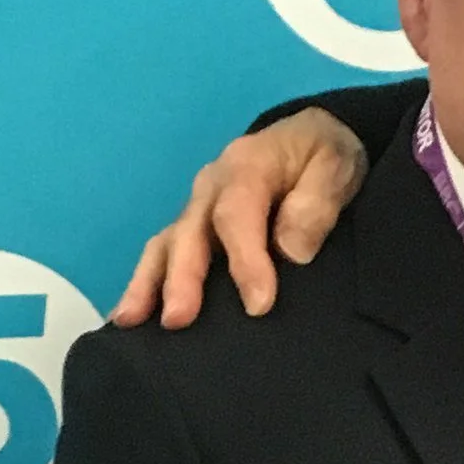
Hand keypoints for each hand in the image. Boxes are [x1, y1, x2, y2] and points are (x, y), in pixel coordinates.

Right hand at [112, 111, 367, 328]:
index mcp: (246, 167)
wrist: (309, 140)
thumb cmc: (322, 158)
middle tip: (178, 319)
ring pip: (165, 245)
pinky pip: (162, 254)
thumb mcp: (334, 167)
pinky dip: (145, 284)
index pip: (237, 215)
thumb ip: (316, 204)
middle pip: (190, 232)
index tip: (258, 305)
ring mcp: (196, 208)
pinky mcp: (192, 227)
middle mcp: (211, 187)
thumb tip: (291, 250)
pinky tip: (129, 319)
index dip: (245, 261)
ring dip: (147, 284)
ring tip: (130, 322)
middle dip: (182, 278)